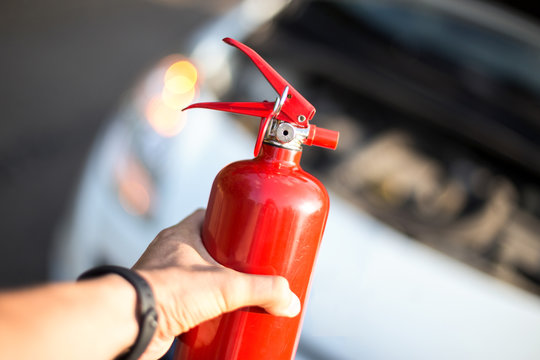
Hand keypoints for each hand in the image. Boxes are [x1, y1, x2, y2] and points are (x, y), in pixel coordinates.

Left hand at [133, 209, 300, 359]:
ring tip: (242, 290)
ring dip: (217, 280)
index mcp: (182, 234)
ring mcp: (165, 277)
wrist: (130, 322)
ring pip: (197, 273)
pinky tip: (220, 312)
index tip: (251, 229)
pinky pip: (188, 297)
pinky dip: (204, 303)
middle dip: (230, 257)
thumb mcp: (224, 286)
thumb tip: (289, 300)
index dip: (232, 220)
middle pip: (207, 247)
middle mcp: (171, 253)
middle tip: (253, 265)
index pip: (209, 216)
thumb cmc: (167, 291)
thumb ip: (261, 290)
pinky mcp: (164, 302)